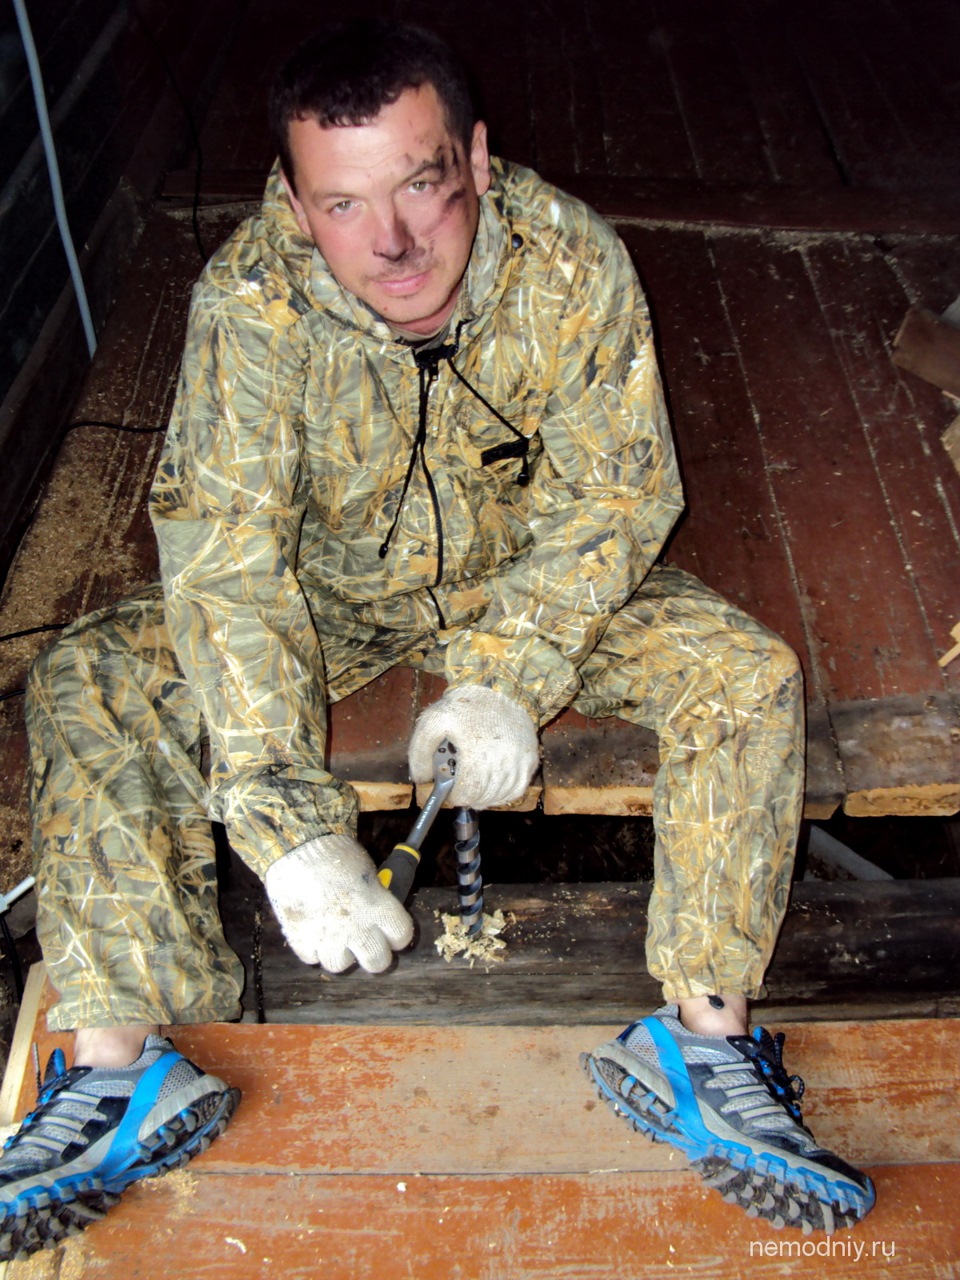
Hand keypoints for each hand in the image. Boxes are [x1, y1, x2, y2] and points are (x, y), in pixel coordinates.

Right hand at [265, 834, 413, 972]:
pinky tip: (312, 930)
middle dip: (373, 954)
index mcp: (381, 909)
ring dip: (339, 953)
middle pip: (377, 963)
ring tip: (335, 936)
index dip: (397, 935)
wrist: (298, 850)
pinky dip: (312, 948)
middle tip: (367, 942)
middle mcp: (359, 930)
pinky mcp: (302, 941)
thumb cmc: (336, 853)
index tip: (392, 930)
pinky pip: (310, 957)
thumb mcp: (368, 872)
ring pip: (340, 965)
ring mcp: (329, 940)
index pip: (402, 937)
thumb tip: (378, 905)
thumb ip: (376, 896)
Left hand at [408, 685, 538, 808]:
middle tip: (461, 790)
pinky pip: (518, 789)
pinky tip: (493, 787)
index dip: (456, 796)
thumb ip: (419, 751)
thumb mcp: (433, 720)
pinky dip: (504, 794)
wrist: (502, 688)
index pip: (468, 792)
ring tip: (475, 788)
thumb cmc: (465, 706)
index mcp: (477, 752)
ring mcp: (520, 761)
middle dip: (469, 797)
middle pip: (484, 797)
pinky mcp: (530, 760)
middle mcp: (503, 760)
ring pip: (501, 796)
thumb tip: (422, 779)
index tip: (451, 792)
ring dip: (485, 797)